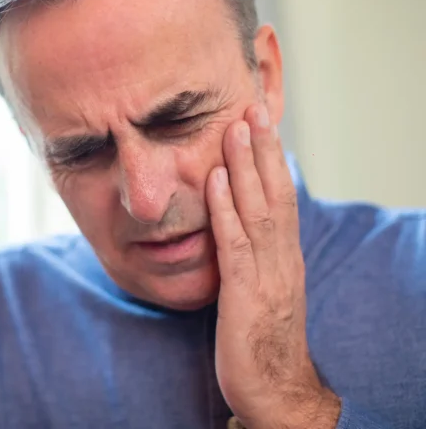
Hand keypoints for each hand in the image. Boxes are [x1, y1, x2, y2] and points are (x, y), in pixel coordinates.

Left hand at [206, 104, 340, 428]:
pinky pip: (234, 244)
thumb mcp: (260, 287)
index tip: (260, 121)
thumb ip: (251, 254)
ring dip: (245, 167)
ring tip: (235, 128)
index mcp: (284, 255)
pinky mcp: (244, 294)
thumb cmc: (261, 338)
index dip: (270, 158)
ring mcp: (266, 275)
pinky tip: (212, 181)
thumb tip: (231, 220)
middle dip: (262, 149)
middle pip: (275, 193)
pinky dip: (224, 209)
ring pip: (258, 210)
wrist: (274, 390)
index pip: (281, 196)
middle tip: (252, 106)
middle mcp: (281, 258)